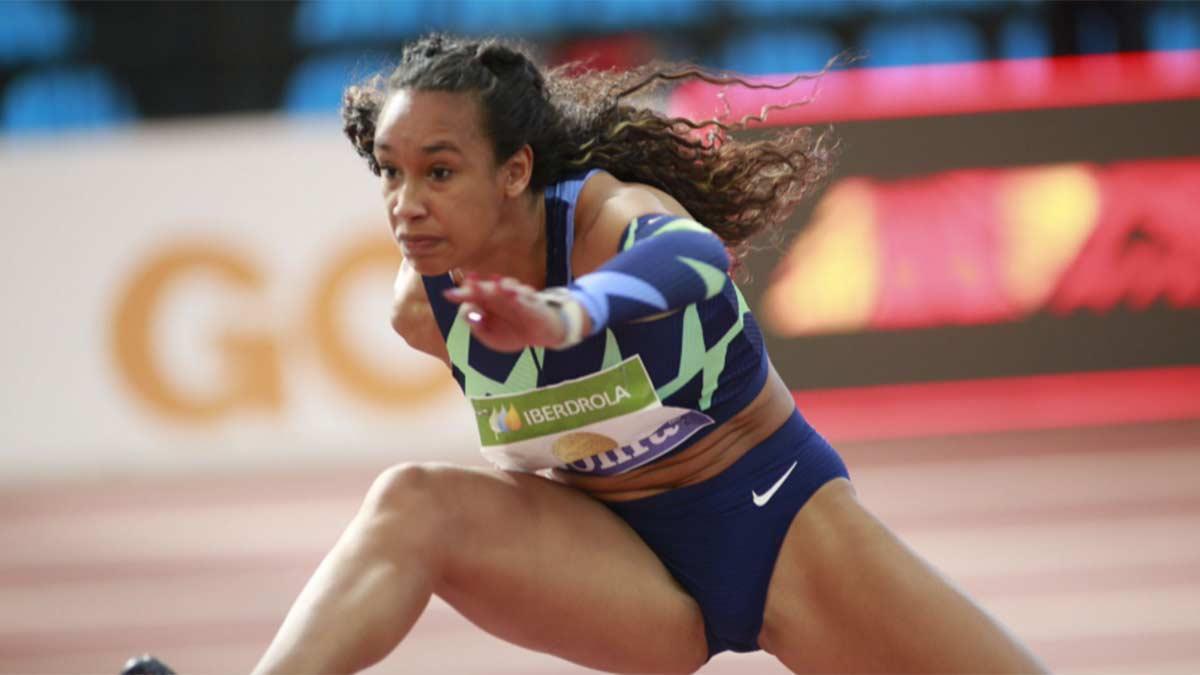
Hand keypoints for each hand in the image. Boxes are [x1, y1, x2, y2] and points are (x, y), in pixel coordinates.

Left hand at [443, 274, 569, 352]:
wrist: (539, 335)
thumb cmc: (512, 333)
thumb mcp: (491, 338)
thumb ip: (479, 329)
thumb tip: (470, 316)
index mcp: (485, 304)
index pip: (470, 296)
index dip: (460, 294)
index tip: (448, 294)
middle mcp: (497, 297)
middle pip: (484, 288)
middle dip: (476, 285)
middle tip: (469, 280)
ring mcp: (514, 296)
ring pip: (504, 286)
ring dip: (498, 284)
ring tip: (493, 281)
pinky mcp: (530, 300)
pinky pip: (525, 294)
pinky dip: (518, 291)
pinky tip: (512, 291)